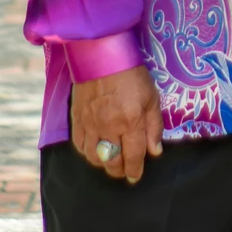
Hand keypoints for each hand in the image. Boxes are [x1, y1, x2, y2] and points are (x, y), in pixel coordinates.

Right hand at [70, 66, 163, 182]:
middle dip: (119, 170)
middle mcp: (108, 127)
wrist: (101, 54)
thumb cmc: (132, 74)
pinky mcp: (76, 118)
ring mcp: (89, 124)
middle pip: (112, 161)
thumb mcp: (152, 97)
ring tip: (110, 161)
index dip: (135, 170)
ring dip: (103, 163)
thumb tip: (154, 152)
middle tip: (124, 170)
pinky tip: (94, 150)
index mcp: (130, 121)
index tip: (135, 177)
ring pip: (93, 157)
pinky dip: (87, 152)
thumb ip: (154, 127)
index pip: (133, 156)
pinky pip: (79, 145)